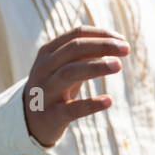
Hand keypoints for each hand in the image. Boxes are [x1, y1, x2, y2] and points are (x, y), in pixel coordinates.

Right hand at [22, 26, 128, 148]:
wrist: (28, 121)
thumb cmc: (54, 87)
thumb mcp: (64, 67)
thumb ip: (84, 54)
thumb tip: (116, 42)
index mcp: (47, 52)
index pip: (76, 35)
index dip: (101, 34)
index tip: (122, 40)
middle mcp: (44, 68)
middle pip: (74, 48)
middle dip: (102, 45)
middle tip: (126, 49)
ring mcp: (45, 91)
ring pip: (70, 72)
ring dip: (96, 67)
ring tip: (118, 65)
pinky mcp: (51, 115)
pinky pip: (72, 108)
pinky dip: (91, 104)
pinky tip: (109, 101)